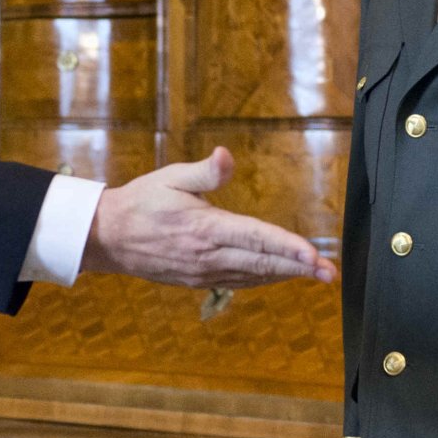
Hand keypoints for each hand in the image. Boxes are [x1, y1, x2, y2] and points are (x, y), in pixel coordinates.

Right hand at [80, 147, 335, 288]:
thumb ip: (205, 171)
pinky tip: (280, 275)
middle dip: (300, 268)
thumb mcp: (171, 177)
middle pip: (263, 263)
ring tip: (315, 275)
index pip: (256, 238)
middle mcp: (208, 255)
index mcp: (205, 228)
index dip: (288, 247)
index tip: (314, 255)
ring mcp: (204, 272)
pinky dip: (264, 279)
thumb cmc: (142, 202)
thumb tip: (226, 155)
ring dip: (286, 275)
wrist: (108, 238)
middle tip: (330, 273)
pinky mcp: (198, 280)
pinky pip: (240, 281)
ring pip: (254, 276)